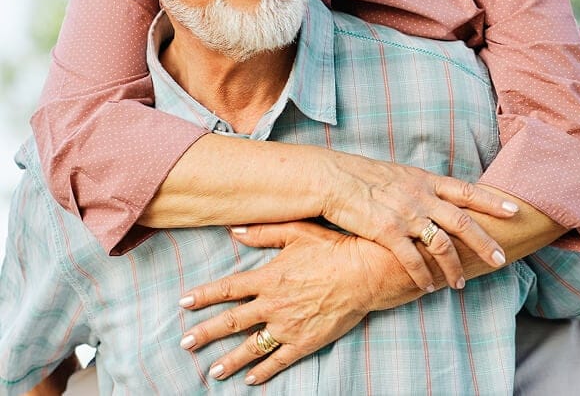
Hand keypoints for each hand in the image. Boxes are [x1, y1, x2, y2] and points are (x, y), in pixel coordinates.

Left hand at [179, 221, 396, 385]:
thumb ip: (264, 232)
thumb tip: (234, 230)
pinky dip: (262, 372)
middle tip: (186, 343)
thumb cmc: (334, 248)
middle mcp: (273, 304)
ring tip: (213, 371)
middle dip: (206, 333)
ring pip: (251, 347)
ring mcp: (288, 326)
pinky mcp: (305, 341)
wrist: (366, 272)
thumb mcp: (299, 232)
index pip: (228, 288)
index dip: (203, 295)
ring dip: (229, 360)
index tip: (183, 302)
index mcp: (269, 278)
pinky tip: (249, 380)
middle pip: (232, 321)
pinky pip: (278, 361)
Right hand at [315, 152, 515, 289]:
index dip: (492, 201)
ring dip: (454, 267)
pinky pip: (412, 259)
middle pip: (464, 221)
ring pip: (442, 244)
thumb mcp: (401, 174)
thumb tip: (439, 196)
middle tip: (502, 259)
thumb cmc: (365, 177)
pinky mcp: (387, 231)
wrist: (334, 178)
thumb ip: (423, 187)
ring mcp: (406, 214)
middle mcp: (422, 196)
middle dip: (485, 242)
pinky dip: (423, 276)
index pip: (467, 191)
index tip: (514, 210)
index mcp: (426, 180)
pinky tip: (429, 287)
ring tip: (461, 284)